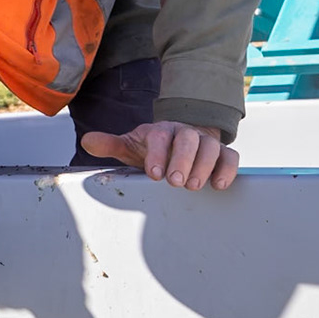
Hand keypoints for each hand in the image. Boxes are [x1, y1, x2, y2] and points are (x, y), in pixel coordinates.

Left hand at [79, 121, 239, 190]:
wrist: (179, 143)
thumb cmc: (153, 149)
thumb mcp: (131, 146)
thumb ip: (111, 145)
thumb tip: (87, 141)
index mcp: (162, 131)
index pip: (161, 137)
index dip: (158, 154)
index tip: (154, 174)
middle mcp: (186, 133)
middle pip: (189, 140)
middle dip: (182, 161)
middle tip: (175, 182)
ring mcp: (207, 142)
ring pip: (212, 147)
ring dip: (204, 166)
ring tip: (195, 186)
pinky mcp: (223, 154)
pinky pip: (231, 157)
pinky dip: (227, 169)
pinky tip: (219, 185)